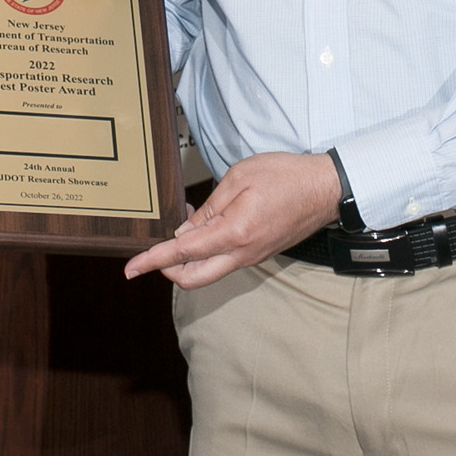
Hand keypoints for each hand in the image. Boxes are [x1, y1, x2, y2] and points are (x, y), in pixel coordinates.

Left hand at [123, 151, 339, 288]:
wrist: (325, 189)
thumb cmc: (286, 176)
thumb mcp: (239, 177)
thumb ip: (209, 208)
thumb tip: (185, 232)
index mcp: (234, 233)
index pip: (182, 254)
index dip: (152, 261)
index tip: (130, 269)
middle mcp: (241, 254)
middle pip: (192, 279)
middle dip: (167, 270)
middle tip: (155, 250)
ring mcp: (252, 257)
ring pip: (208, 273)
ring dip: (187, 260)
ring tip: (185, 226)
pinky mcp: (259, 254)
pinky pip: (224, 263)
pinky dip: (206, 253)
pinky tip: (206, 226)